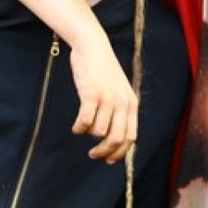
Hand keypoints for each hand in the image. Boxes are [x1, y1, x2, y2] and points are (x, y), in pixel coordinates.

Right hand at [69, 40, 136, 163]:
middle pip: (117, 139)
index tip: (108, 160)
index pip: (131, 137)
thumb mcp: (118, 91)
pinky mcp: (91, 93)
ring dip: (89, 135)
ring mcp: (107, 98)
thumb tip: (110, 138)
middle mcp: (122, 103)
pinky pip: (85, 121)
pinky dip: (79, 127)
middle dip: (104, 151)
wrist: (93, 47)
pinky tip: (76, 126)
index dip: (119, 153)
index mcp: (131, 104)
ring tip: (82, 129)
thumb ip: (119, 111)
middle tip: (93, 154)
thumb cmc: (103, 72)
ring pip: (99, 132)